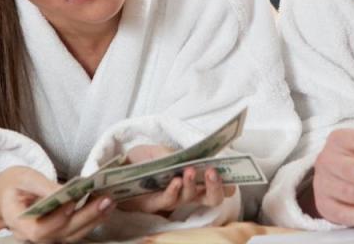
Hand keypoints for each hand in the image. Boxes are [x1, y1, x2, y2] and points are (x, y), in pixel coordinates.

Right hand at [0, 166, 114, 242]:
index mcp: (17, 221)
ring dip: (94, 219)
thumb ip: (44, 186)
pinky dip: (92, 219)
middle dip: (86, 217)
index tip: (73, 202)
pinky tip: (105, 206)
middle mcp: (31, 236)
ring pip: (72, 235)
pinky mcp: (58, 233)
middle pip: (61, 233)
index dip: (57, 219)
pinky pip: (76, 230)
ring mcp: (46, 237)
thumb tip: (67, 191)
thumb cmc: (14, 184)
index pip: (38, 229)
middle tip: (106, 200)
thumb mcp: (24, 177)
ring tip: (110, 202)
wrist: (7, 196)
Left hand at [116, 145, 235, 213]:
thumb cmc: (144, 158)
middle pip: (212, 198)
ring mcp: (173, 199)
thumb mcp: (162, 150)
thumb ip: (177, 155)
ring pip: (191, 198)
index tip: (235, 174)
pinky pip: (168, 201)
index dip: (229, 182)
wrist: (118, 166)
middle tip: (213, 172)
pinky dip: (174, 190)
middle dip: (216, 186)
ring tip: (190, 171)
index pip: (219, 185)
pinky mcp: (154, 204)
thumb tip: (192, 157)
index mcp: (196, 178)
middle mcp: (188, 192)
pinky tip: (175, 181)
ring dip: (192, 184)